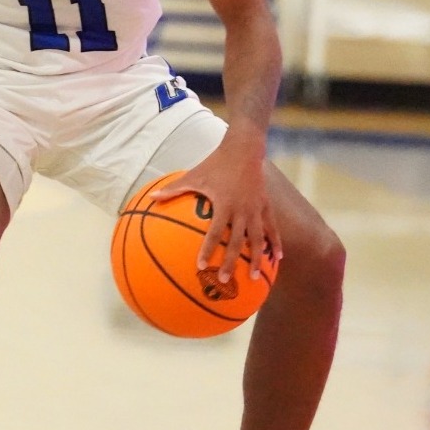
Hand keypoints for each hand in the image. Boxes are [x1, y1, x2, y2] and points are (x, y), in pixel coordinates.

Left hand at [154, 140, 282, 284]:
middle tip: (224, 280)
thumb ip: (174, 189)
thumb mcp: (194, 175)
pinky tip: (277, 259)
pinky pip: (272, 228)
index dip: (208, 249)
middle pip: (237, 242)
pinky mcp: (266, 206)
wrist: (244, 149)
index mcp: (224, 204)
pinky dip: (276, 243)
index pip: (215, 232)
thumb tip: (152, 198)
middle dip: (231, 262)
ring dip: (257, 258)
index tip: (201, 265)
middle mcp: (242, 210)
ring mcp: (256, 209)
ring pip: (258, 239)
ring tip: (255, 277)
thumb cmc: (215, 163)